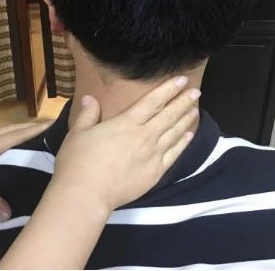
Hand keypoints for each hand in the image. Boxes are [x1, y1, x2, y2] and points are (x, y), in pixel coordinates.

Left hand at [0, 123, 50, 219]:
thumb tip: (9, 214)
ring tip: (32, 133)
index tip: (55, 122)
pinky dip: (3, 135)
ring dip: (17, 129)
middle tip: (50, 126)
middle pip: (10, 129)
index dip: (36, 129)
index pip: (17, 135)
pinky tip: (1, 143)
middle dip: (30, 126)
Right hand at [52, 76, 199, 214]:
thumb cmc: (78, 162)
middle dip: (183, 101)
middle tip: (195, 92)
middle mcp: (144, 136)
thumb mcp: (78, 133)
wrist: (87, 194)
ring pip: (174, 133)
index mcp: (126, 123)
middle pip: (169, 115)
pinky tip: (189, 136)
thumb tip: (90, 98)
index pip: (152, 101)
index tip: (181, 80)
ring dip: (186, 120)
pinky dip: (183, 143)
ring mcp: (152, 155)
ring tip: (195, 109)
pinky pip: (173, 154)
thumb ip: (88, 114)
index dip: (168, 89)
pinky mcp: (154, 173)